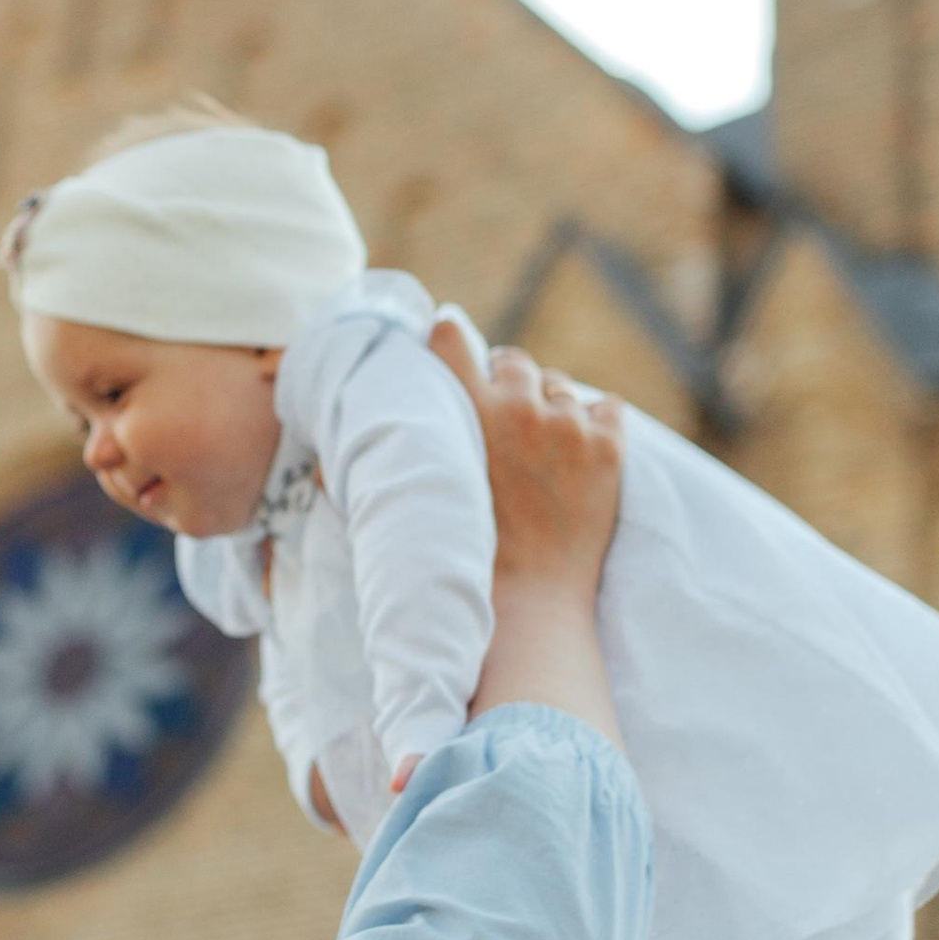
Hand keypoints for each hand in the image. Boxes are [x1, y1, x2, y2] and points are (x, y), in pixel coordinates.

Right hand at [428, 322, 624, 741]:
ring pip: (560, 387)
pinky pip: (607, 408)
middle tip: (506, 421)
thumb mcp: (417, 492)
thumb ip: (392, 456)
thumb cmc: (462, 556)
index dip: (451, 338)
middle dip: (509, 385)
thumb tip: (330, 455)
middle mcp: (518, 406)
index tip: (452, 341)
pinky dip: (596, 425)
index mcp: (466, 410)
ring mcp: (568, 426)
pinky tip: (581, 454)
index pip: (450, 336)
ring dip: (551, 409)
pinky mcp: (608, 448)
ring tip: (543, 451)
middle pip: (514, 362)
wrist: (527, 602)